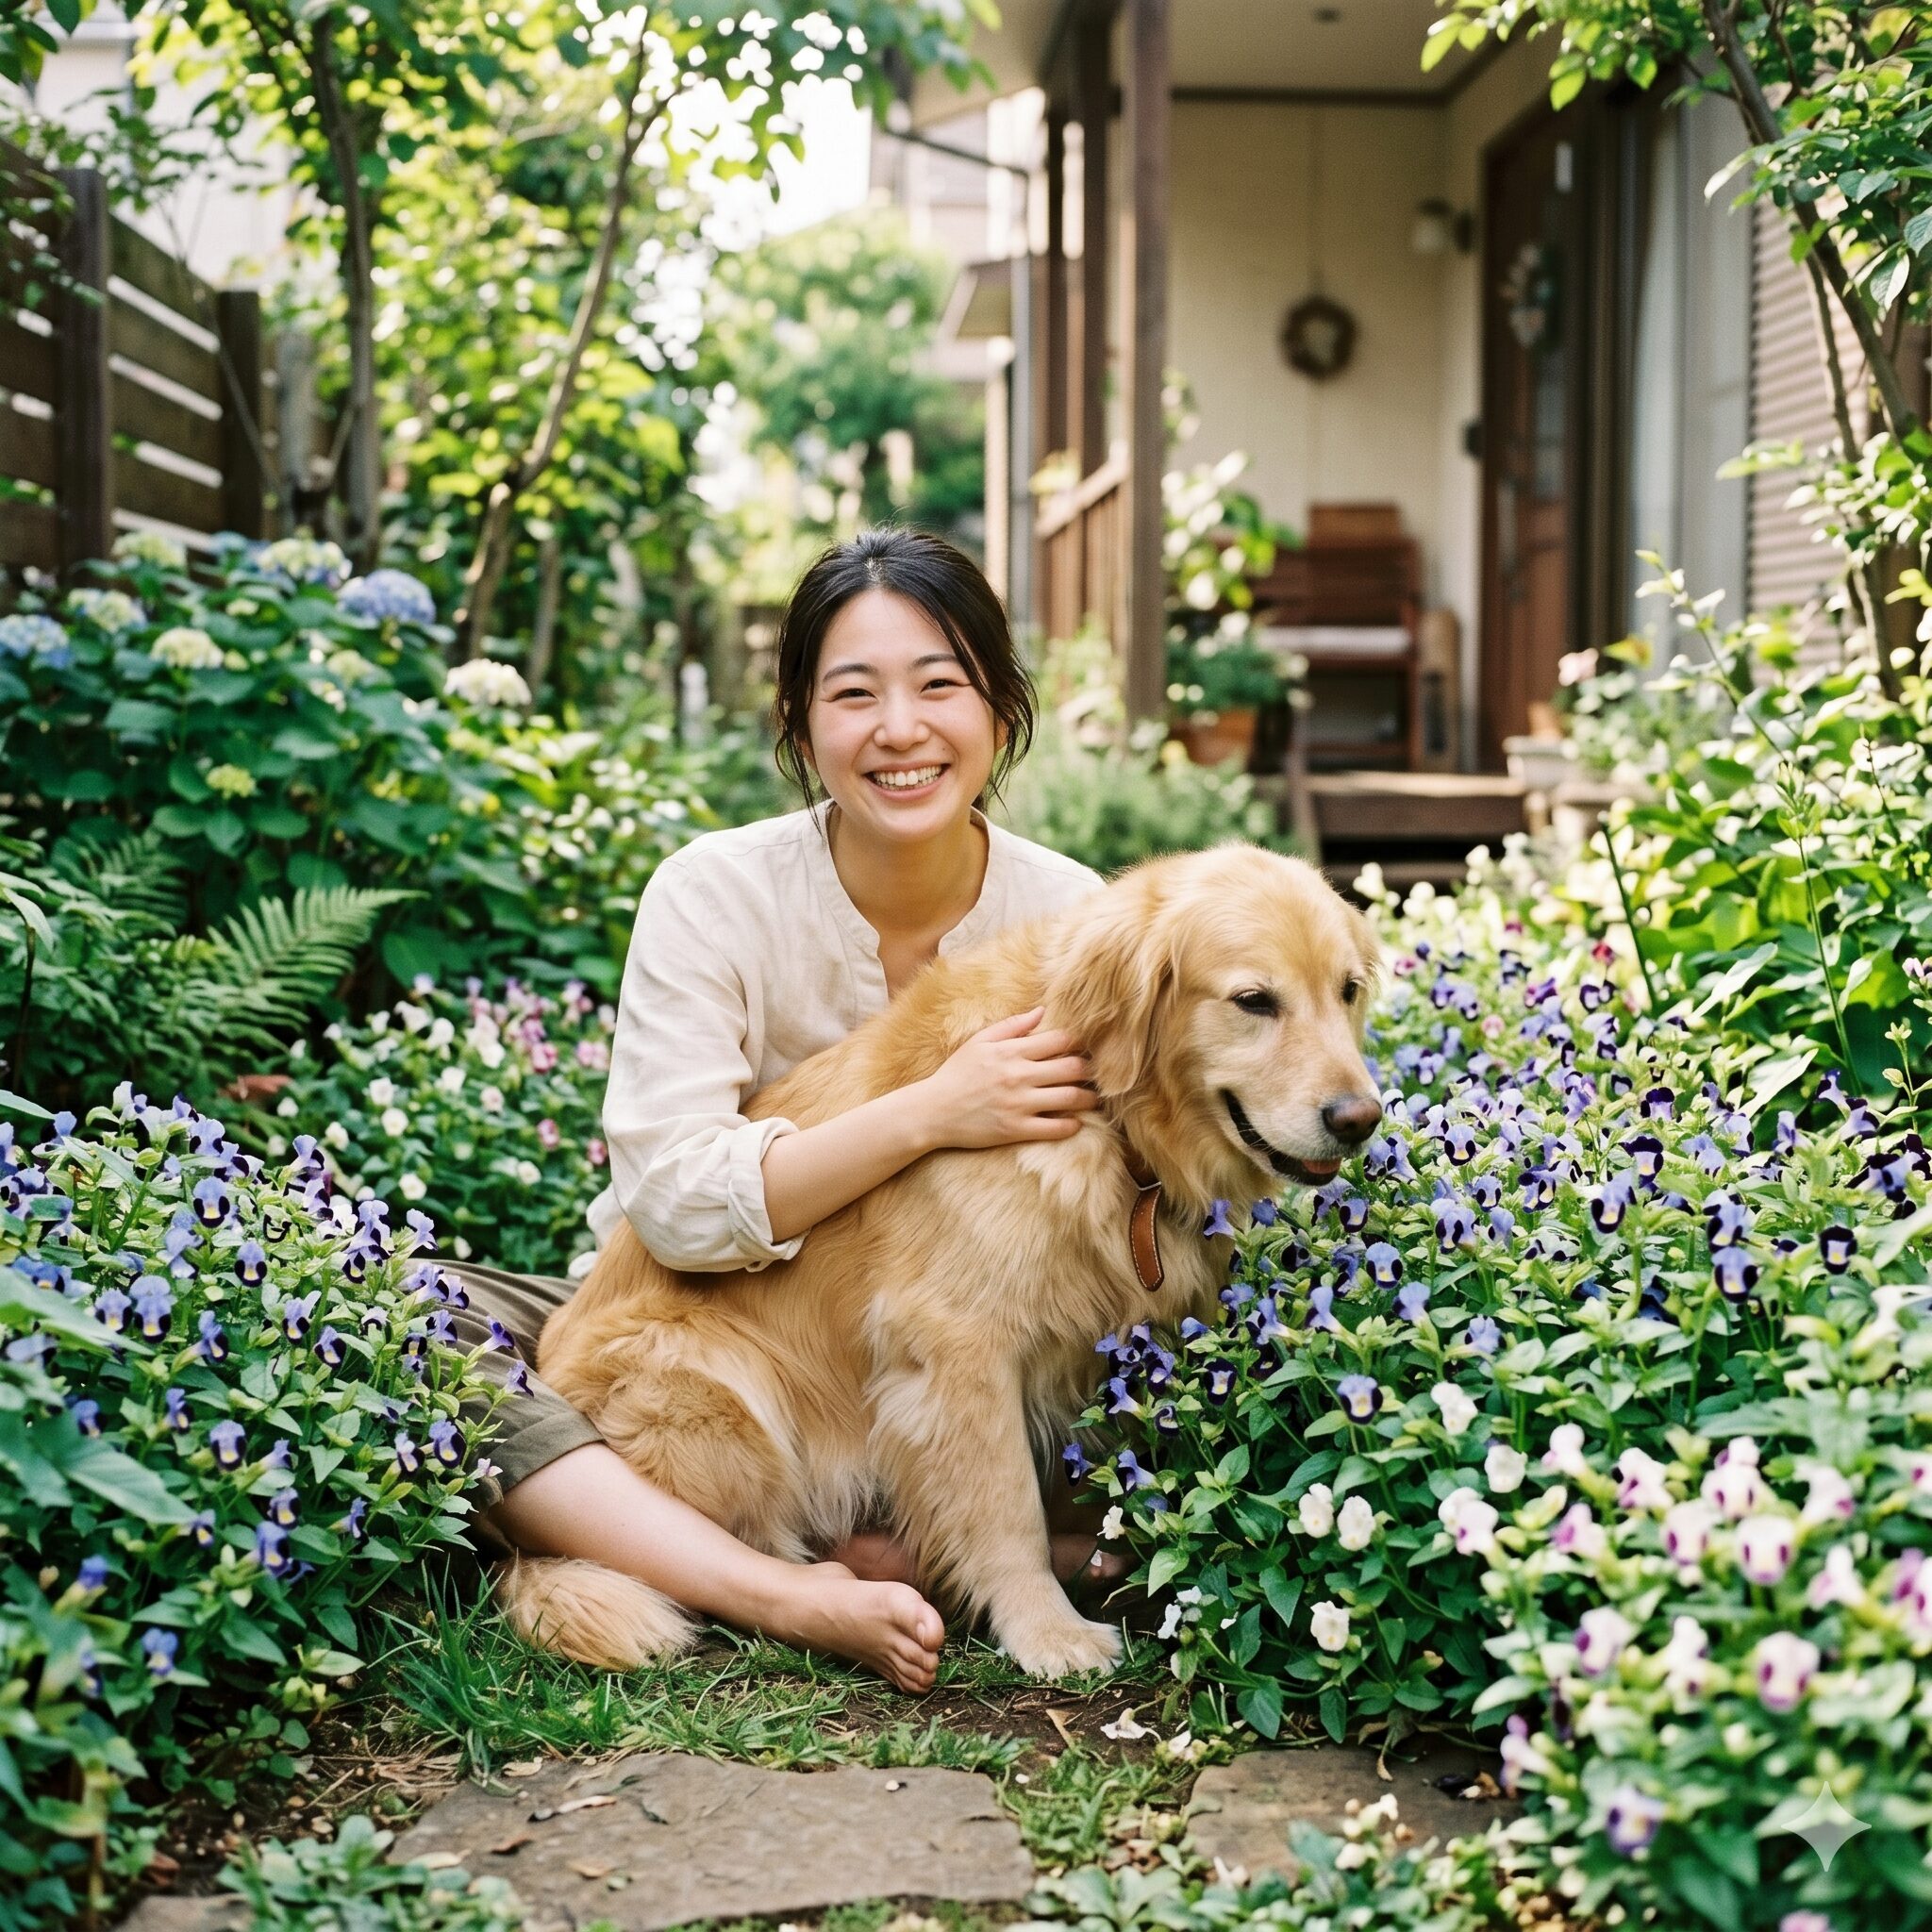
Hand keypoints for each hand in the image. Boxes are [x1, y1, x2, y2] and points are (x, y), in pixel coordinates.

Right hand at [916, 1007, 1099, 1152]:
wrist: (932, 1111)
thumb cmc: (956, 1074)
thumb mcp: (979, 1041)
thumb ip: (1012, 1025)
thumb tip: (1042, 1011)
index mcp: (1011, 1051)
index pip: (1060, 1040)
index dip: (1079, 1044)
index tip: (1084, 1049)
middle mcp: (1019, 1075)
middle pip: (1072, 1068)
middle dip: (1089, 1070)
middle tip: (1094, 1075)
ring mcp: (1019, 1104)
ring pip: (1071, 1098)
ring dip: (1088, 1098)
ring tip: (1092, 1098)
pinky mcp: (1016, 1130)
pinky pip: (1056, 1128)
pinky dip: (1072, 1125)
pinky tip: (1075, 1121)